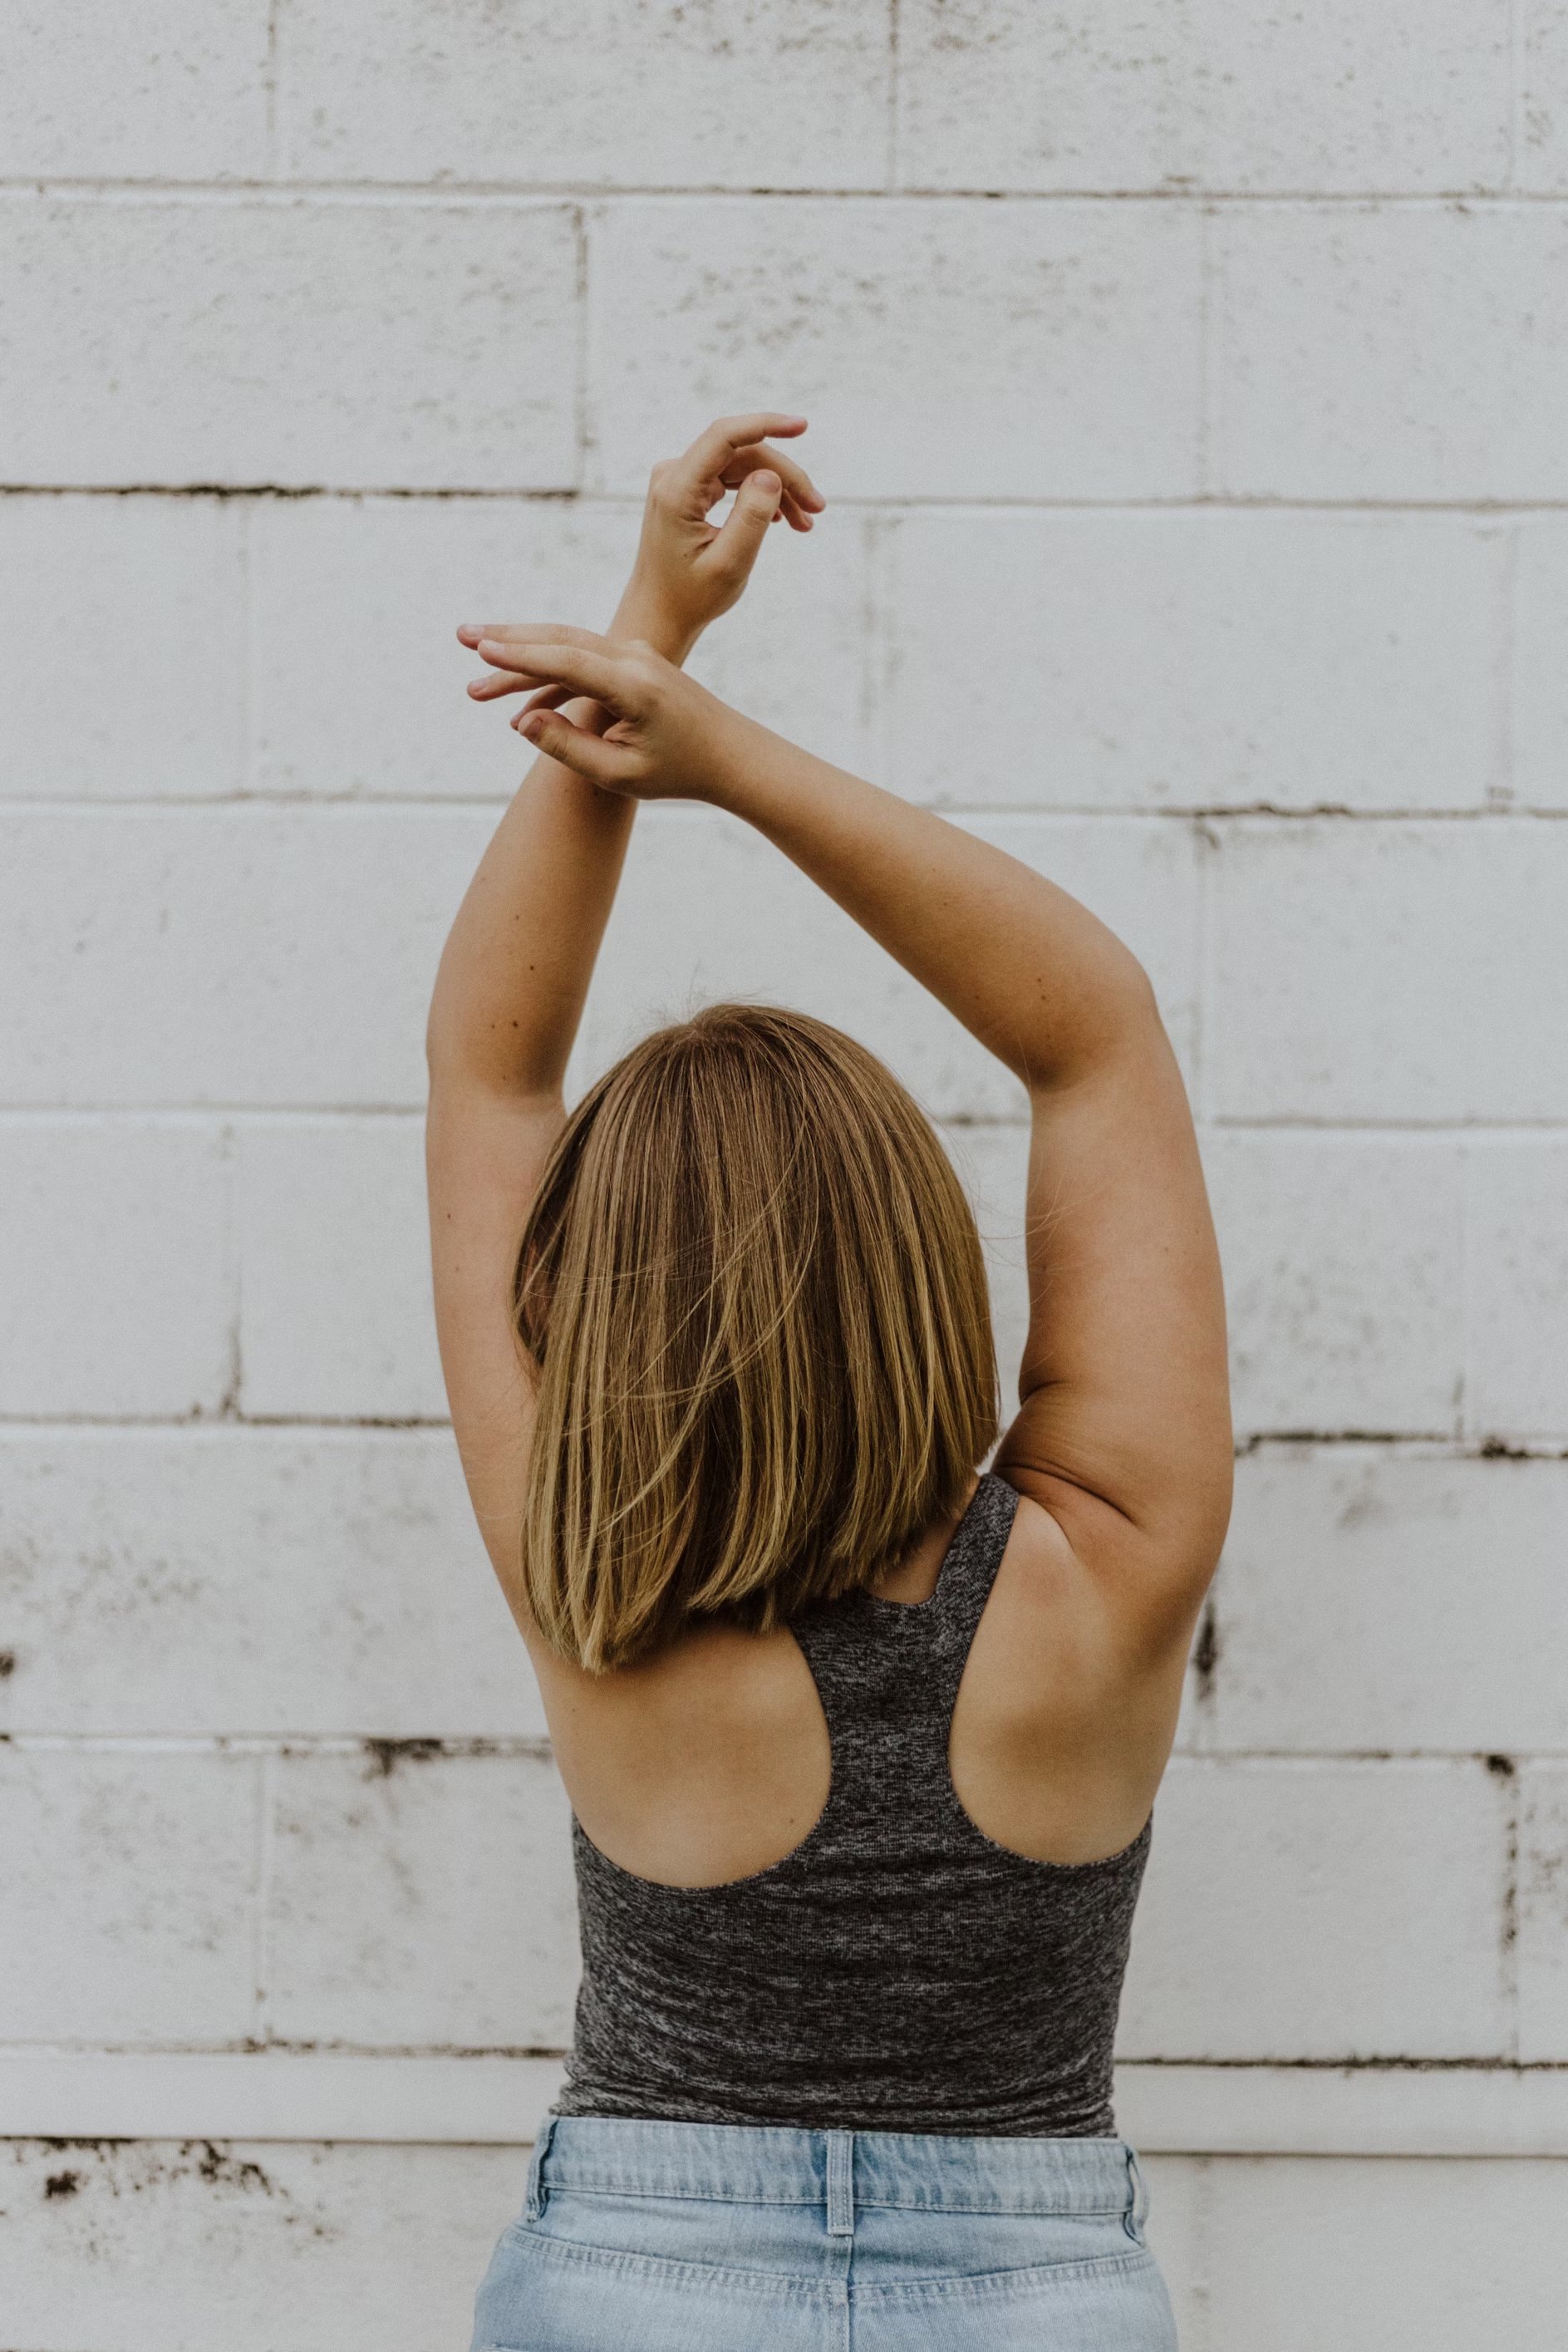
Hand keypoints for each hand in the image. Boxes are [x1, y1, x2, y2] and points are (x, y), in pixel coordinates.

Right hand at [460, 627, 743, 802]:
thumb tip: (520, 720)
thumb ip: (567, 747)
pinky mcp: (634, 662)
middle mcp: (635, 659)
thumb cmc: (679, 772)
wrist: (730, 755)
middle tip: (461, 636)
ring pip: (568, 646)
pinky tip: (520, 704)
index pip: (566, 662)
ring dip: (522, 655)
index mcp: (634, 686)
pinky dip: (550, 675)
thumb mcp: (620, 775)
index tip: (480, 650)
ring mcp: (635, 655)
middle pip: (560, 639)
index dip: (519, 656)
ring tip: (476, 669)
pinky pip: (583, 661)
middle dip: (508, 639)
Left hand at [620, 412, 824, 652]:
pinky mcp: (688, 491)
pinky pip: (731, 480)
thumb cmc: (691, 597)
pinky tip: (782, 518)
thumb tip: (771, 475)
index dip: (766, 425)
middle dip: (784, 476)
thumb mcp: (729, 564)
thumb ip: (751, 518)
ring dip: (778, 488)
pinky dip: (760, 496)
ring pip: (742, 466)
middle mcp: (674, 475)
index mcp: (677, 491)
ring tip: (806, 522)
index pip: (725, 436)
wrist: (659, 616)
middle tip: (817, 509)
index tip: (803, 426)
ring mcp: (680, 481)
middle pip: (742, 454)